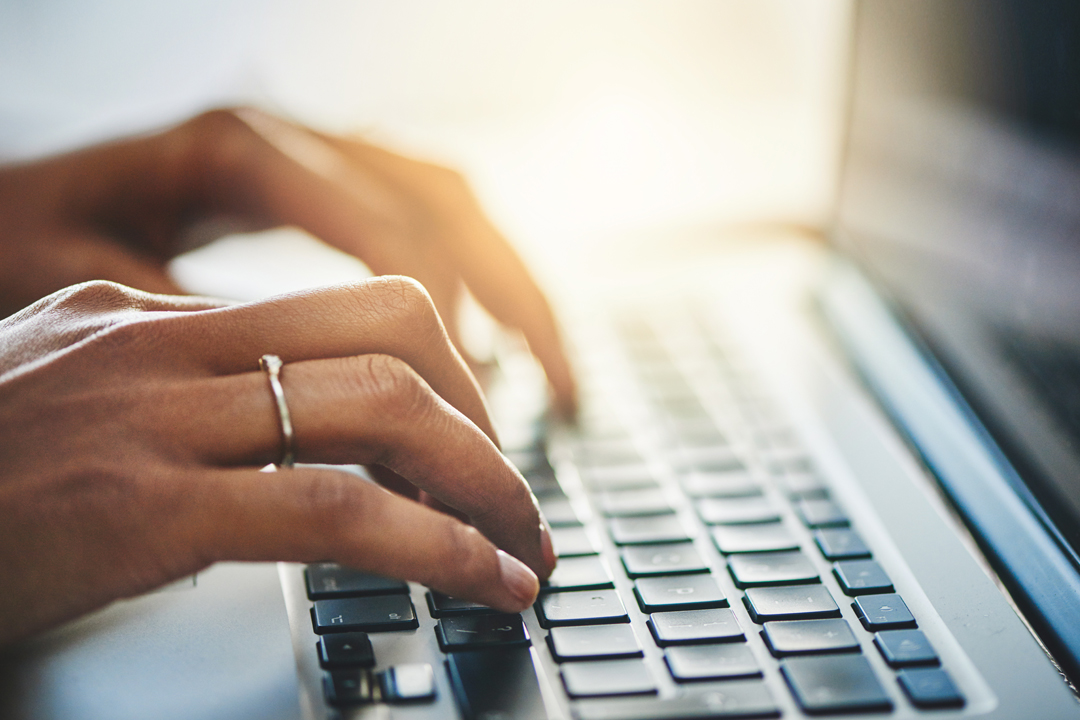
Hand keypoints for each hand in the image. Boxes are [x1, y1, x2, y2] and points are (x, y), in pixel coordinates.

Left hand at [0, 108, 575, 415]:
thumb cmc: (26, 238)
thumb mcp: (87, 287)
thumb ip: (196, 332)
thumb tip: (298, 409)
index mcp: (239, 153)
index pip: (388, 242)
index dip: (443, 344)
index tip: (472, 435)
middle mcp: (296, 137)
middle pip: (448, 209)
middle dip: (516, 313)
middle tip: (554, 410)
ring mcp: (316, 150)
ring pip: (456, 205)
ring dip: (515, 293)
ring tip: (554, 384)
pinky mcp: (322, 180)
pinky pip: (428, 218)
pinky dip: (474, 282)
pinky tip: (487, 346)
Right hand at [0, 277, 554, 644]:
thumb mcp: (66, 407)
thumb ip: (170, 397)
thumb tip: (287, 426)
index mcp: (148, 317)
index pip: (352, 309)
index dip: (446, 373)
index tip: (479, 438)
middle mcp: (159, 345)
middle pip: (393, 334)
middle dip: (484, 416)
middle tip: (520, 494)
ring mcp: (151, 420)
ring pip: (382, 409)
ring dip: (482, 480)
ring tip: (525, 544)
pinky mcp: (142, 509)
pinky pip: (335, 511)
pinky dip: (434, 546)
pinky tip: (480, 580)